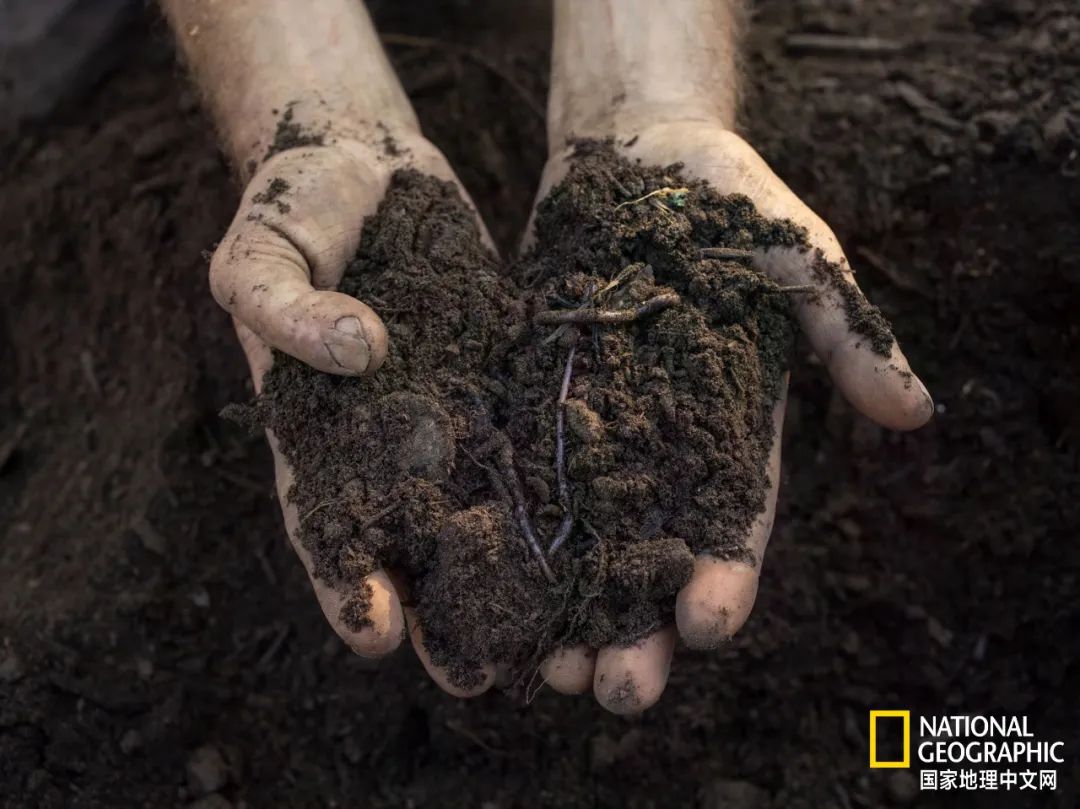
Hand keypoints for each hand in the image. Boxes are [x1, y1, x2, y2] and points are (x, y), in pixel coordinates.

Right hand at [221, 134, 496, 696]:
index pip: (324, 521)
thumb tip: (362, 353)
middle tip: (477, 675)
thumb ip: (289, 307)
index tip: (377, 629)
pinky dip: (549, 487)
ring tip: (546, 636)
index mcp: (312, 425)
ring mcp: (444, 407)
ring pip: (477, 503)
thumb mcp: (261, 250)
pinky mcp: (495, 376)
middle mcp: (383, 434)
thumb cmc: (293, 202)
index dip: (345, 580)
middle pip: (410, 538)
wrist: (365, 156)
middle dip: (441, 608)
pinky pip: (524, 436)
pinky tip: (588, 533)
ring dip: (508, 572)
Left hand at [534, 121, 932, 712]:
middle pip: (654, 560)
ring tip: (548, 670)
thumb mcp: (796, 258)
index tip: (706, 623)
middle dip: (639, 628)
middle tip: (618, 689)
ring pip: (582, 545)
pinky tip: (484, 592)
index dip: (725, 577)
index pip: (734, 523)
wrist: (635, 162)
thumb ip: (845, 332)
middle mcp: (665, 451)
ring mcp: (597, 436)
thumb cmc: (728, 205)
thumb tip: (915, 412)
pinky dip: (508, 542)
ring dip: (566, 612)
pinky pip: (521, 484)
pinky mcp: (536, 409)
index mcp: (734, 431)